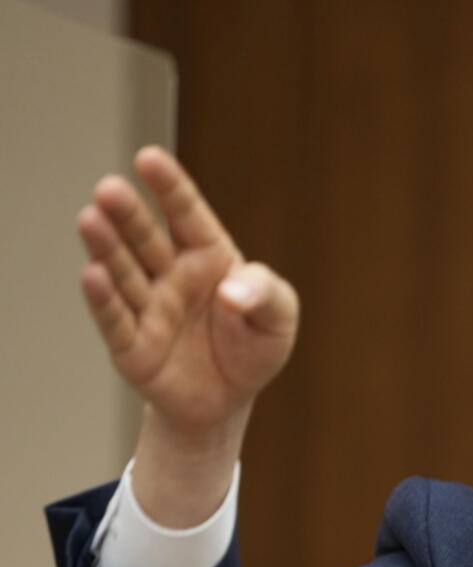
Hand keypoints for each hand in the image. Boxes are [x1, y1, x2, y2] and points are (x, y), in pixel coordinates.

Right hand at [76, 146, 297, 436]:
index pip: (187, 215)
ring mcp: (149, 308)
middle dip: (128, 213)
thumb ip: (266, 295)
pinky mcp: (132, 345)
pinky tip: (94, 274)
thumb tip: (232, 290)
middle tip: (109, 188)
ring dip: (107, 248)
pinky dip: (105, 299)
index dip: (169, 187)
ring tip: (91, 219)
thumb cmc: (254, 346)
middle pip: (147, 238)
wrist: (229, 401)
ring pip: (124, 272)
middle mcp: (172, 275)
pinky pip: (116, 320)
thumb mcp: (279, 318)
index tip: (148, 158)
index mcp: (209, 256)